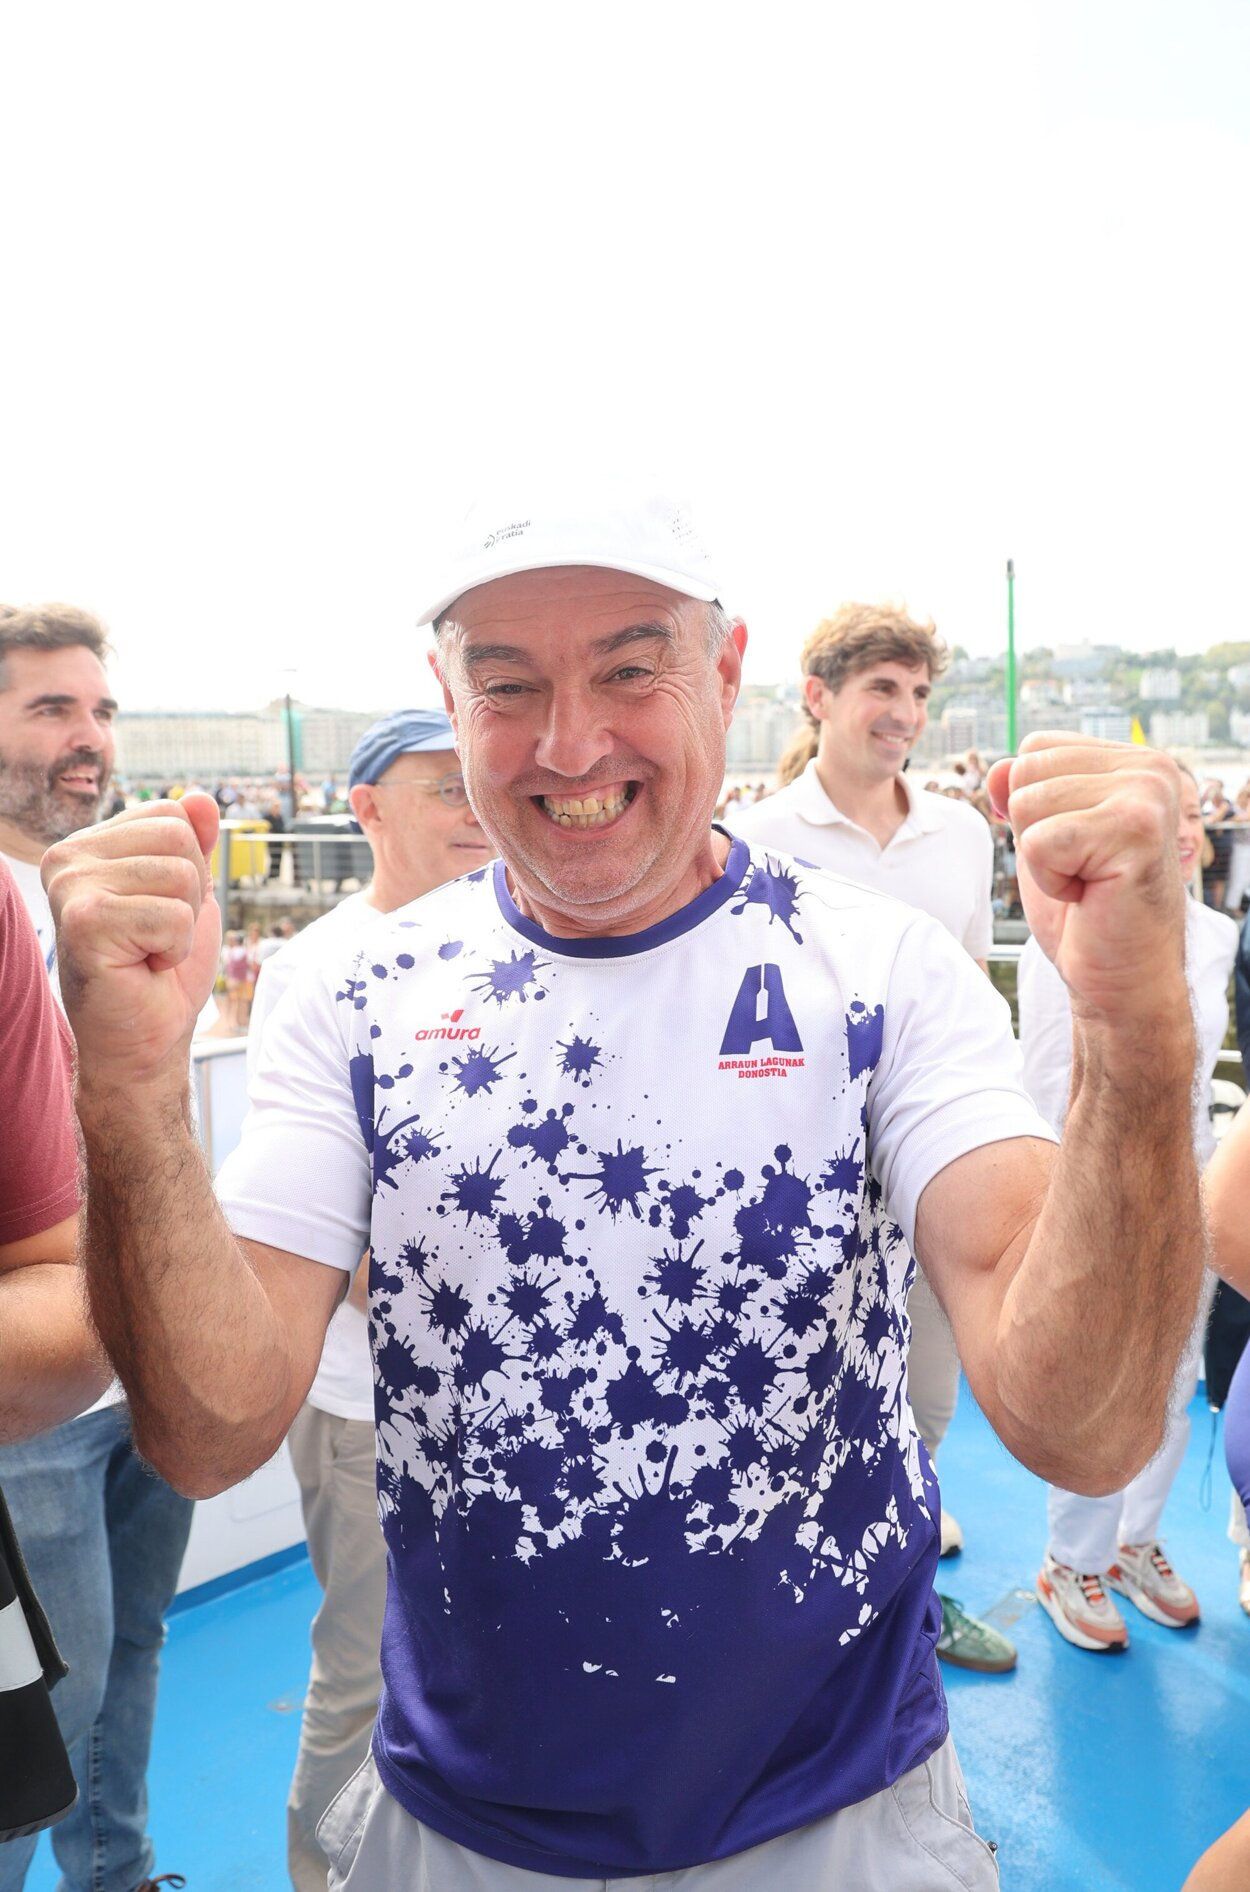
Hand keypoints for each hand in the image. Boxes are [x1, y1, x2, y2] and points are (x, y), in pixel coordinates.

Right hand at [43, 793, 221, 1090]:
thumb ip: (194, 842)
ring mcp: (70, 887)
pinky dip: (175, 948)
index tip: (160, 910)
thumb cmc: (162, 968)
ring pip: (181, 876)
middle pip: (179, 839)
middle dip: (190, 895)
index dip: (190, 867)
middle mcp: (67, 857)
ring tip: (149, 951)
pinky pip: (172, 915)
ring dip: (183, 926)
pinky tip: (144, 966)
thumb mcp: (189, 893)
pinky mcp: (83, 922)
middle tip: (157, 936)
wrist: (145, 1037)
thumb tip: (201, 798)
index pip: (172, 814)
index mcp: (88, 844)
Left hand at [987, 732, 1186, 1025]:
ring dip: (1042, 859)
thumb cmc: (1085, 909)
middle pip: (1026, 771)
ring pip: (1028, 804)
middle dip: (1033, 830)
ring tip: (1086, 881)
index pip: (1035, 747)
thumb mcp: (1040, 835)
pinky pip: (1040, 842)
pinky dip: (1050, 879)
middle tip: (1080, 869)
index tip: (1073, 846)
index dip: (1030, 805)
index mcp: (1130, 760)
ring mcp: (1147, 795)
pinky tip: (1088, 894)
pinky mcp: (1137, 830)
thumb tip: (995, 769)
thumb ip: (1020, 790)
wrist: (1122, 976)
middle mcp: (1148, 768)